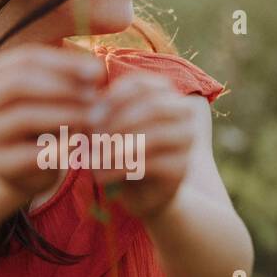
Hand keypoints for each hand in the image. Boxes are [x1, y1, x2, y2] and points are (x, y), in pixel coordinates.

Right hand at [0, 43, 106, 203]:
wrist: (24, 169)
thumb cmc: (43, 123)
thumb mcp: (53, 95)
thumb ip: (69, 79)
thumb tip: (97, 71)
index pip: (26, 58)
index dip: (65, 62)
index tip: (98, 72)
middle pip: (18, 83)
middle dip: (62, 87)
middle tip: (95, 96)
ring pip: (23, 116)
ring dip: (64, 115)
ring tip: (94, 117)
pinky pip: (30, 153)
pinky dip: (60, 146)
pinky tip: (82, 143)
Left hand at [90, 73, 194, 219]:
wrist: (143, 193)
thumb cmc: (122, 152)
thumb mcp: (108, 128)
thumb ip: (101, 113)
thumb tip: (89, 110)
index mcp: (165, 93)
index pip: (141, 84)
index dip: (113, 97)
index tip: (89, 116)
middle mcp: (184, 112)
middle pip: (152, 106)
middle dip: (117, 121)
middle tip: (91, 138)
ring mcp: (187, 139)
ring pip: (153, 135)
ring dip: (116, 148)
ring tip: (91, 160)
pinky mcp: (181, 167)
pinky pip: (150, 163)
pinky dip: (119, 169)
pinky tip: (100, 177)